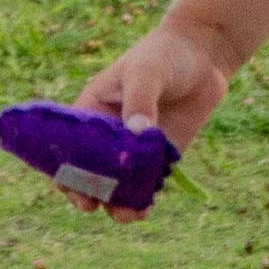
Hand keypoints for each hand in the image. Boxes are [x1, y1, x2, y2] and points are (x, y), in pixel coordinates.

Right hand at [63, 22, 234, 209]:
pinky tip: (145, 208)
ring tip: (127, 214)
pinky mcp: (160, 158)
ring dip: (117, 204)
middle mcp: (108, 136)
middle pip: (89, 173)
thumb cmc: (165, 55)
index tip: (70, 184)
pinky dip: (143, 199)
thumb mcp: (147, 71)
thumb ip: (140, 99)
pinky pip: (146, 185)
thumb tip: (138, 133)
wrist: (204, 55)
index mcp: (91, 112)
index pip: (68, 146)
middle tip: (93, 205)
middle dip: (88, 193)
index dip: (64, 168)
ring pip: (118, 185)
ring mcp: (134, 150)